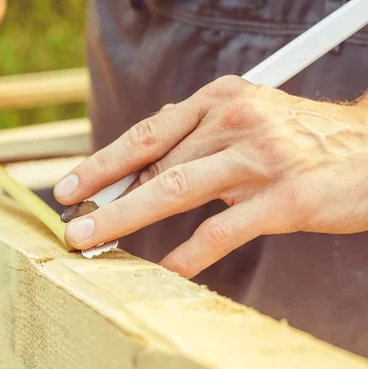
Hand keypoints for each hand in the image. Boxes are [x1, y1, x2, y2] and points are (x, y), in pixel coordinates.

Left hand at [54, 75, 367, 277]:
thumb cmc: (300, 140)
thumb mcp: (246, 122)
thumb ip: (195, 143)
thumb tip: (139, 172)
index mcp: (220, 99)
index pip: (148, 132)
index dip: (103, 161)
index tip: (69, 186)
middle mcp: (235, 121)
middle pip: (154, 163)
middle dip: (104, 196)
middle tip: (71, 222)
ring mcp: (260, 159)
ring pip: (175, 189)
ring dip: (126, 218)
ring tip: (92, 240)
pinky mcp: (284, 199)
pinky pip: (222, 230)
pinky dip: (188, 253)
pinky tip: (165, 269)